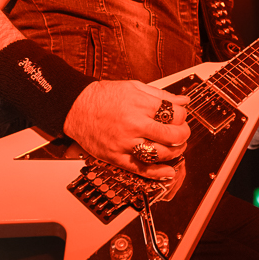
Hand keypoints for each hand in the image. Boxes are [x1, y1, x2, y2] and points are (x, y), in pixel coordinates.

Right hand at [63, 81, 191, 179]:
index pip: (175, 114)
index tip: (180, 117)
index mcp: (141, 105)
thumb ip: (161, 95)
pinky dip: (157, 172)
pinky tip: (167, 171)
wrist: (75, 106)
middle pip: (171, 135)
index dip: (183, 116)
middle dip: (183, 135)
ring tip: (175, 148)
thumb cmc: (103, 96)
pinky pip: (140, 168)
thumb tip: (183, 100)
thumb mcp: (134, 87)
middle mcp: (134, 124)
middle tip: (182, 134)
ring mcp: (125, 142)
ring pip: (160, 153)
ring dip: (174, 152)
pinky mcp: (116, 156)